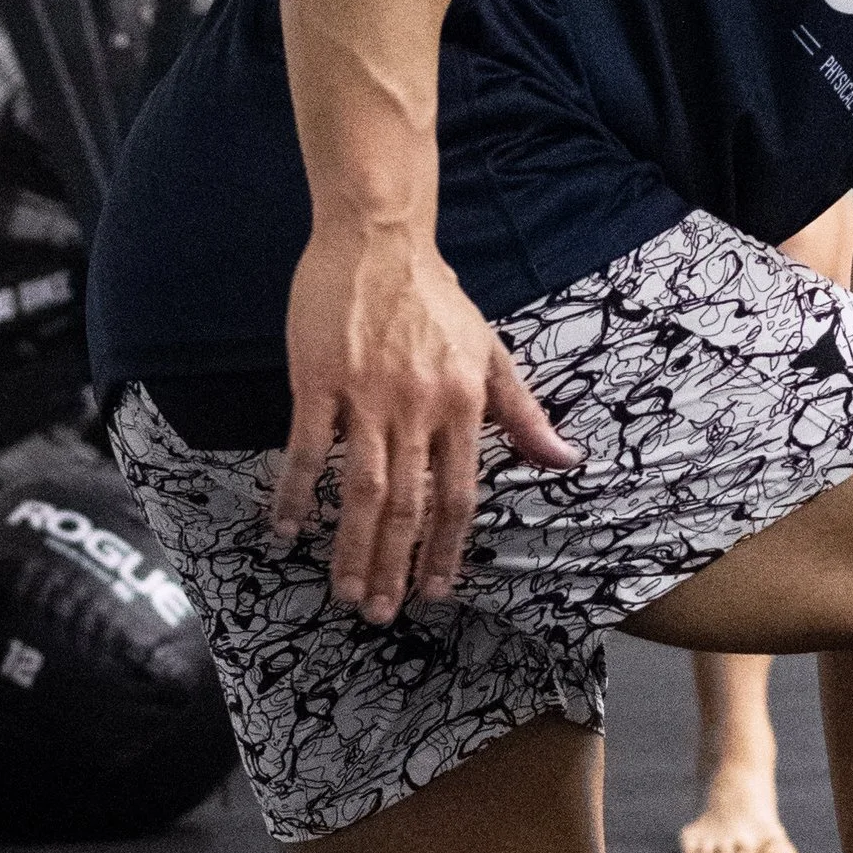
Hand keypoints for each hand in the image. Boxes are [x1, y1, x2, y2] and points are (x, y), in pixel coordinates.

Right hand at [275, 222, 578, 618]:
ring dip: (353, 547)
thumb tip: (566, 460)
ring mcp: (366, 396)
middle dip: (395, 567)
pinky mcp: (319, 380)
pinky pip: (307, 449)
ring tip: (345, 591)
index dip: (447, 550)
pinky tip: (286, 530)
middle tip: (380, 613)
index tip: (436, 592)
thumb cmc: (436, 298)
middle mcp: (418, 408)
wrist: (379, 239)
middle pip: (409, 506)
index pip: (459, 495)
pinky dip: (297, 492)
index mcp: (462, 405)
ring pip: (363, 488)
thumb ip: (524, 414)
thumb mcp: (491, 353)